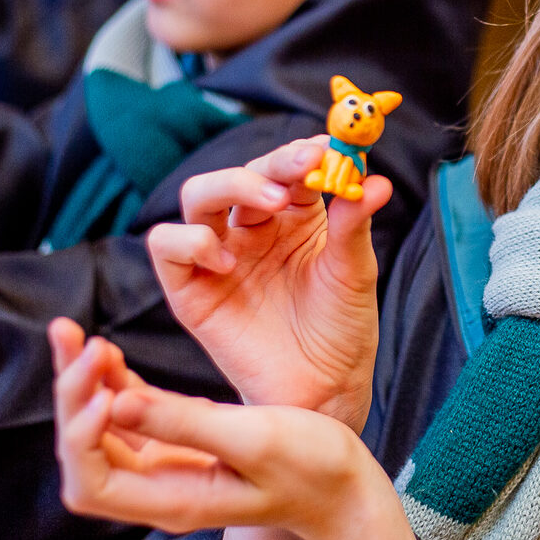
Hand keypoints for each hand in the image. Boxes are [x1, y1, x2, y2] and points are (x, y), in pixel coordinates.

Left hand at [49, 332, 419, 539]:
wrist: (343, 485)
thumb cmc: (312, 466)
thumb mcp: (255, 439)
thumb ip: (187, 424)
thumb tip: (116, 402)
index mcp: (174, 500)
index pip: (91, 481)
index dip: (81, 433)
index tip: (103, 386)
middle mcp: (160, 489)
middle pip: (84, 453)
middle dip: (71, 396)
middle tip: (76, 339)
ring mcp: (167, 466)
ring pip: (99, 428)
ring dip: (81, 383)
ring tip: (71, 333)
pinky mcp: (181, 441)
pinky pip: (129, 414)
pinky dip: (110, 381)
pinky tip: (106, 349)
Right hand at [146, 138, 391, 431]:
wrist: (323, 392)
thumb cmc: (342, 331)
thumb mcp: (355, 272)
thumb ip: (355, 223)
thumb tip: (374, 178)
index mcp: (293, 216)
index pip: (287, 167)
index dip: (302, 153)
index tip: (326, 147)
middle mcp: (252, 229)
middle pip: (240, 173)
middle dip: (270, 164)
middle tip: (302, 169)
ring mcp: (217, 256)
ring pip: (199, 197)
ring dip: (230, 186)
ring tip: (270, 202)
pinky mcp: (189, 290)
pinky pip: (166, 246)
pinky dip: (189, 241)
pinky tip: (226, 260)